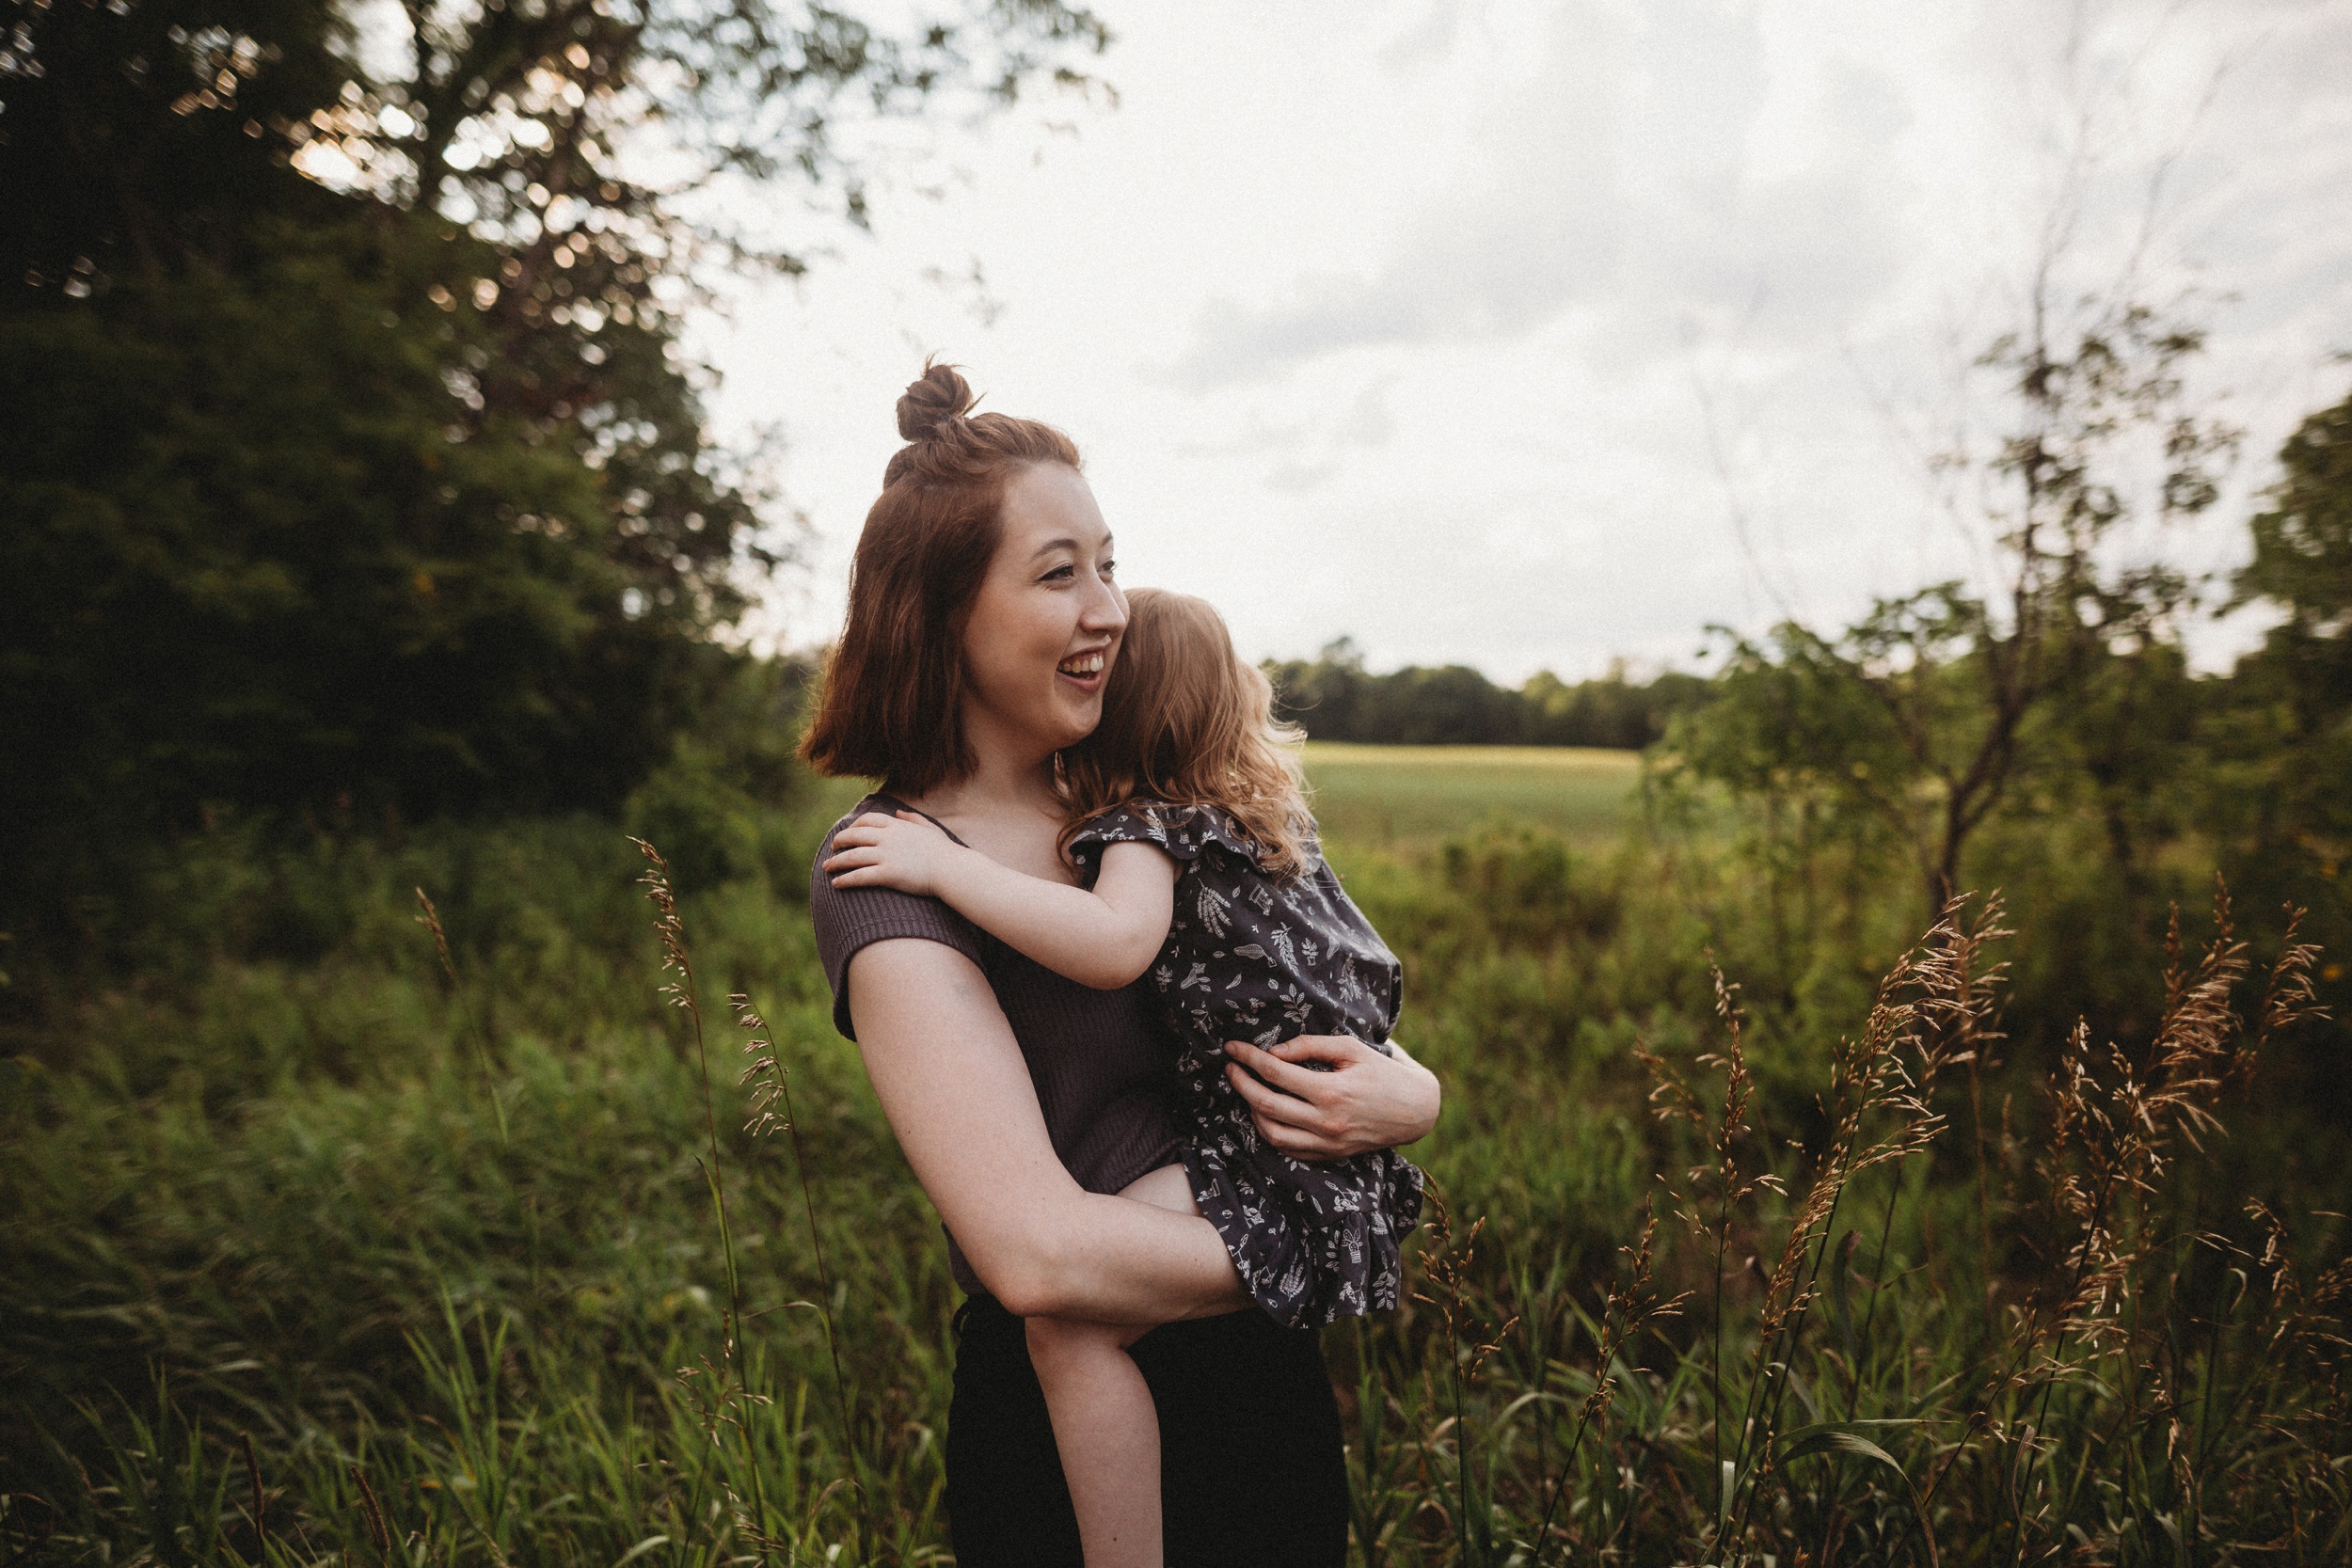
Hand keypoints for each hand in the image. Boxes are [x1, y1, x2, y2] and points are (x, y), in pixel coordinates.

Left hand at [823, 810, 964, 896]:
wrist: (952, 870)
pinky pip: (860, 876)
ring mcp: (887, 855)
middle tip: (832, 849)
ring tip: (827, 867)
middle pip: (854, 836)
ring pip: (852, 856)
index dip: (854, 826)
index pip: (868, 820)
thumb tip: (899, 812)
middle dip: (840, 841)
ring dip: (836, 862)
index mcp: (897, 826)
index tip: (848, 833)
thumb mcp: (929, 828)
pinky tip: (836, 884)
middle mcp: (888, 838)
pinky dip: (845, 879)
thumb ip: (912, 818)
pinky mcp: (887, 874)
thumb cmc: (945, 851)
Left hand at [1222, 1034, 1440, 1161]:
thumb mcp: (1351, 1048)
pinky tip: (1266, 1114)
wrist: (1415, 1110)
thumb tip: (1273, 1052)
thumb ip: (1310, 1045)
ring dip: (1252, 1111)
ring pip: (1272, 1133)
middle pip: (1266, 1105)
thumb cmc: (1383, 1072)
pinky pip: (1289, 1149)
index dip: (1248, 1058)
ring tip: (1247, 1091)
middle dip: (1241, 1084)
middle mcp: (1326, 1122)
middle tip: (1230, 1068)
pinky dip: (1271, 1132)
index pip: (1275, 1072)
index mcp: (1331, 1091)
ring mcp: (1327, 1143)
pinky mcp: (1330, 1156)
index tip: (1232, 1047)